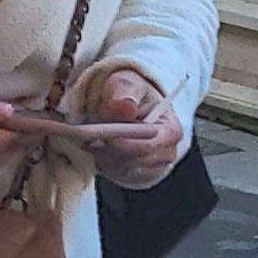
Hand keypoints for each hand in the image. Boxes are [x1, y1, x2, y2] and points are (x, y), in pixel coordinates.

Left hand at [82, 69, 186, 186]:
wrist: (125, 106)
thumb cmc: (129, 94)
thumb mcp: (126, 84)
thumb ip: (125, 92)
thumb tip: (125, 107)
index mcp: (171, 130)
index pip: (150, 145)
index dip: (125, 143)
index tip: (103, 137)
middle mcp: (166, 152)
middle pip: (135, 160)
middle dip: (109, 149)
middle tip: (85, 137)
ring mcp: (153, 166)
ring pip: (123, 168)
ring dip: (102, 155)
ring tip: (87, 138)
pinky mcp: (137, 173)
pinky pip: (117, 173)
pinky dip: (102, 161)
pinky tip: (94, 146)